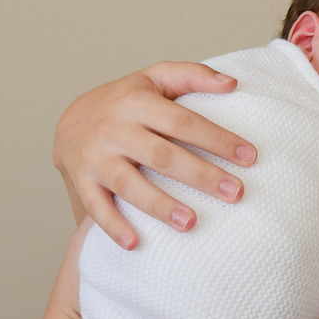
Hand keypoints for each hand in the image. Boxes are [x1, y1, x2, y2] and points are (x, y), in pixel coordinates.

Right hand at [52, 62, 256, 248]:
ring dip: (160, 205)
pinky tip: (135, 243)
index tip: (249, 157)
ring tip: (190, 223)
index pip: (183, 122)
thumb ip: (193, 75)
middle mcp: (115, 129)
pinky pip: (96, 207)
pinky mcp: (82, 182)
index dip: (217, 139)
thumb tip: (232, 83)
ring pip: (129, 184)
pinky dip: (113, 226)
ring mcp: (96, 157)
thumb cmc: (125, 100)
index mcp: (138, 102)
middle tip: (235, 193)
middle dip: (200, 175)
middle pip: (162, 156)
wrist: (69, 121)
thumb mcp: (155, 77)